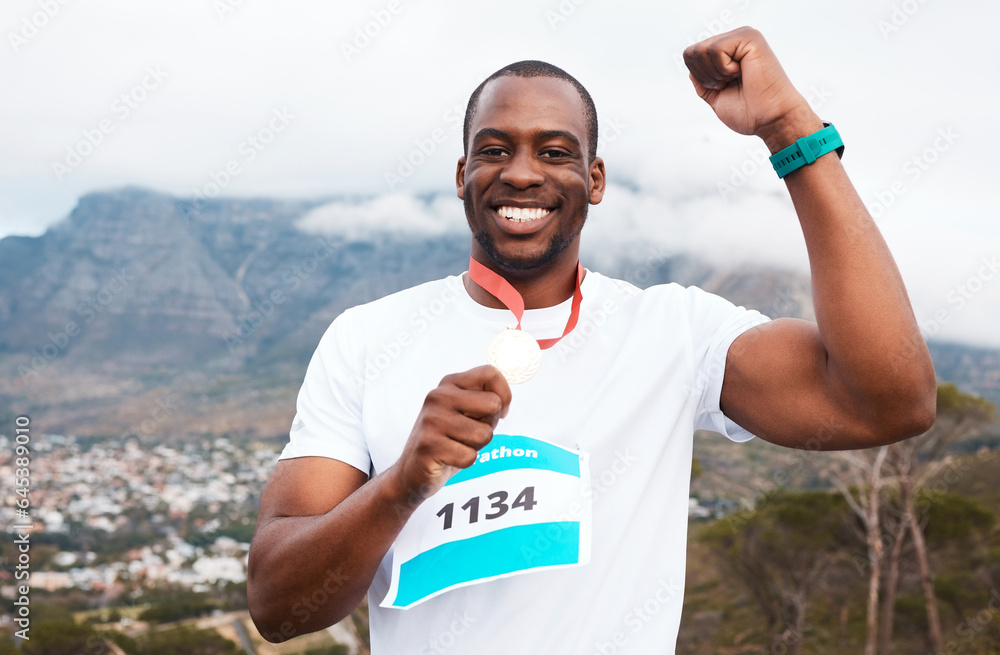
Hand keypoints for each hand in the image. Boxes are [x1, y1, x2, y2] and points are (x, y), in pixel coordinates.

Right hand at [389, 365, 511, 503]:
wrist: (413, 469)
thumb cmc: (448, 440)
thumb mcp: (467, 414)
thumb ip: (485, 403)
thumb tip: (502, 403)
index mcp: (449, 384)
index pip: (489, 374)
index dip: (505, 395)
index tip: (500, 412)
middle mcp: (438, 396)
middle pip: (493, 403)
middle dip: (489, 425)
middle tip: (469, 434)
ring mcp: (432, 420)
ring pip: (484, 434)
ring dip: (476, 446)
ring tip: (456, 445)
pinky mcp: (429, 445)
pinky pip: (470, 456)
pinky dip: (464, 462)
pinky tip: (448, 458)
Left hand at [683, 27, 820, 149]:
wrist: (771, 119)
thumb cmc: (749, 112)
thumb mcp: (716, 97)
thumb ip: (702, 82)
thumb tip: (690, 67)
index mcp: (728, 52)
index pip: (691, 55)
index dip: (699, 77)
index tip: (722, 87)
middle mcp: (735, 40)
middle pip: (692, 52)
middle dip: (704, 76)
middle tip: (728, 84)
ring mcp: (743, 36)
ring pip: (701, 50)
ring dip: (714, 74)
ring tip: (736, 78)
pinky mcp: (750, 38)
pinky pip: (715, 50)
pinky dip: (724, 69)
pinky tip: (741, 72)